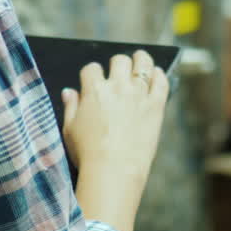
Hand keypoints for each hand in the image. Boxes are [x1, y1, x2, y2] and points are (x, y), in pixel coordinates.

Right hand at [61, 50, 168, 230]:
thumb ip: (71, 107)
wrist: (113, 171)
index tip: (94, 80)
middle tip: (119, 72)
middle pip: (119, 61)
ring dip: (140, 60)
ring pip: (143, 63)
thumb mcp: (70, 129)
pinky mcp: (156, 106)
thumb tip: (69, 92)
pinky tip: (157, 75)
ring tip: (140, 61)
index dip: (92, 74)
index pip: (92, 69)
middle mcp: (117, 86)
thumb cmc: (88, 153)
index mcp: (94, 90)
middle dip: (117, 64)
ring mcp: (139, 94)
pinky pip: (161, 82)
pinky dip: (159, 75)